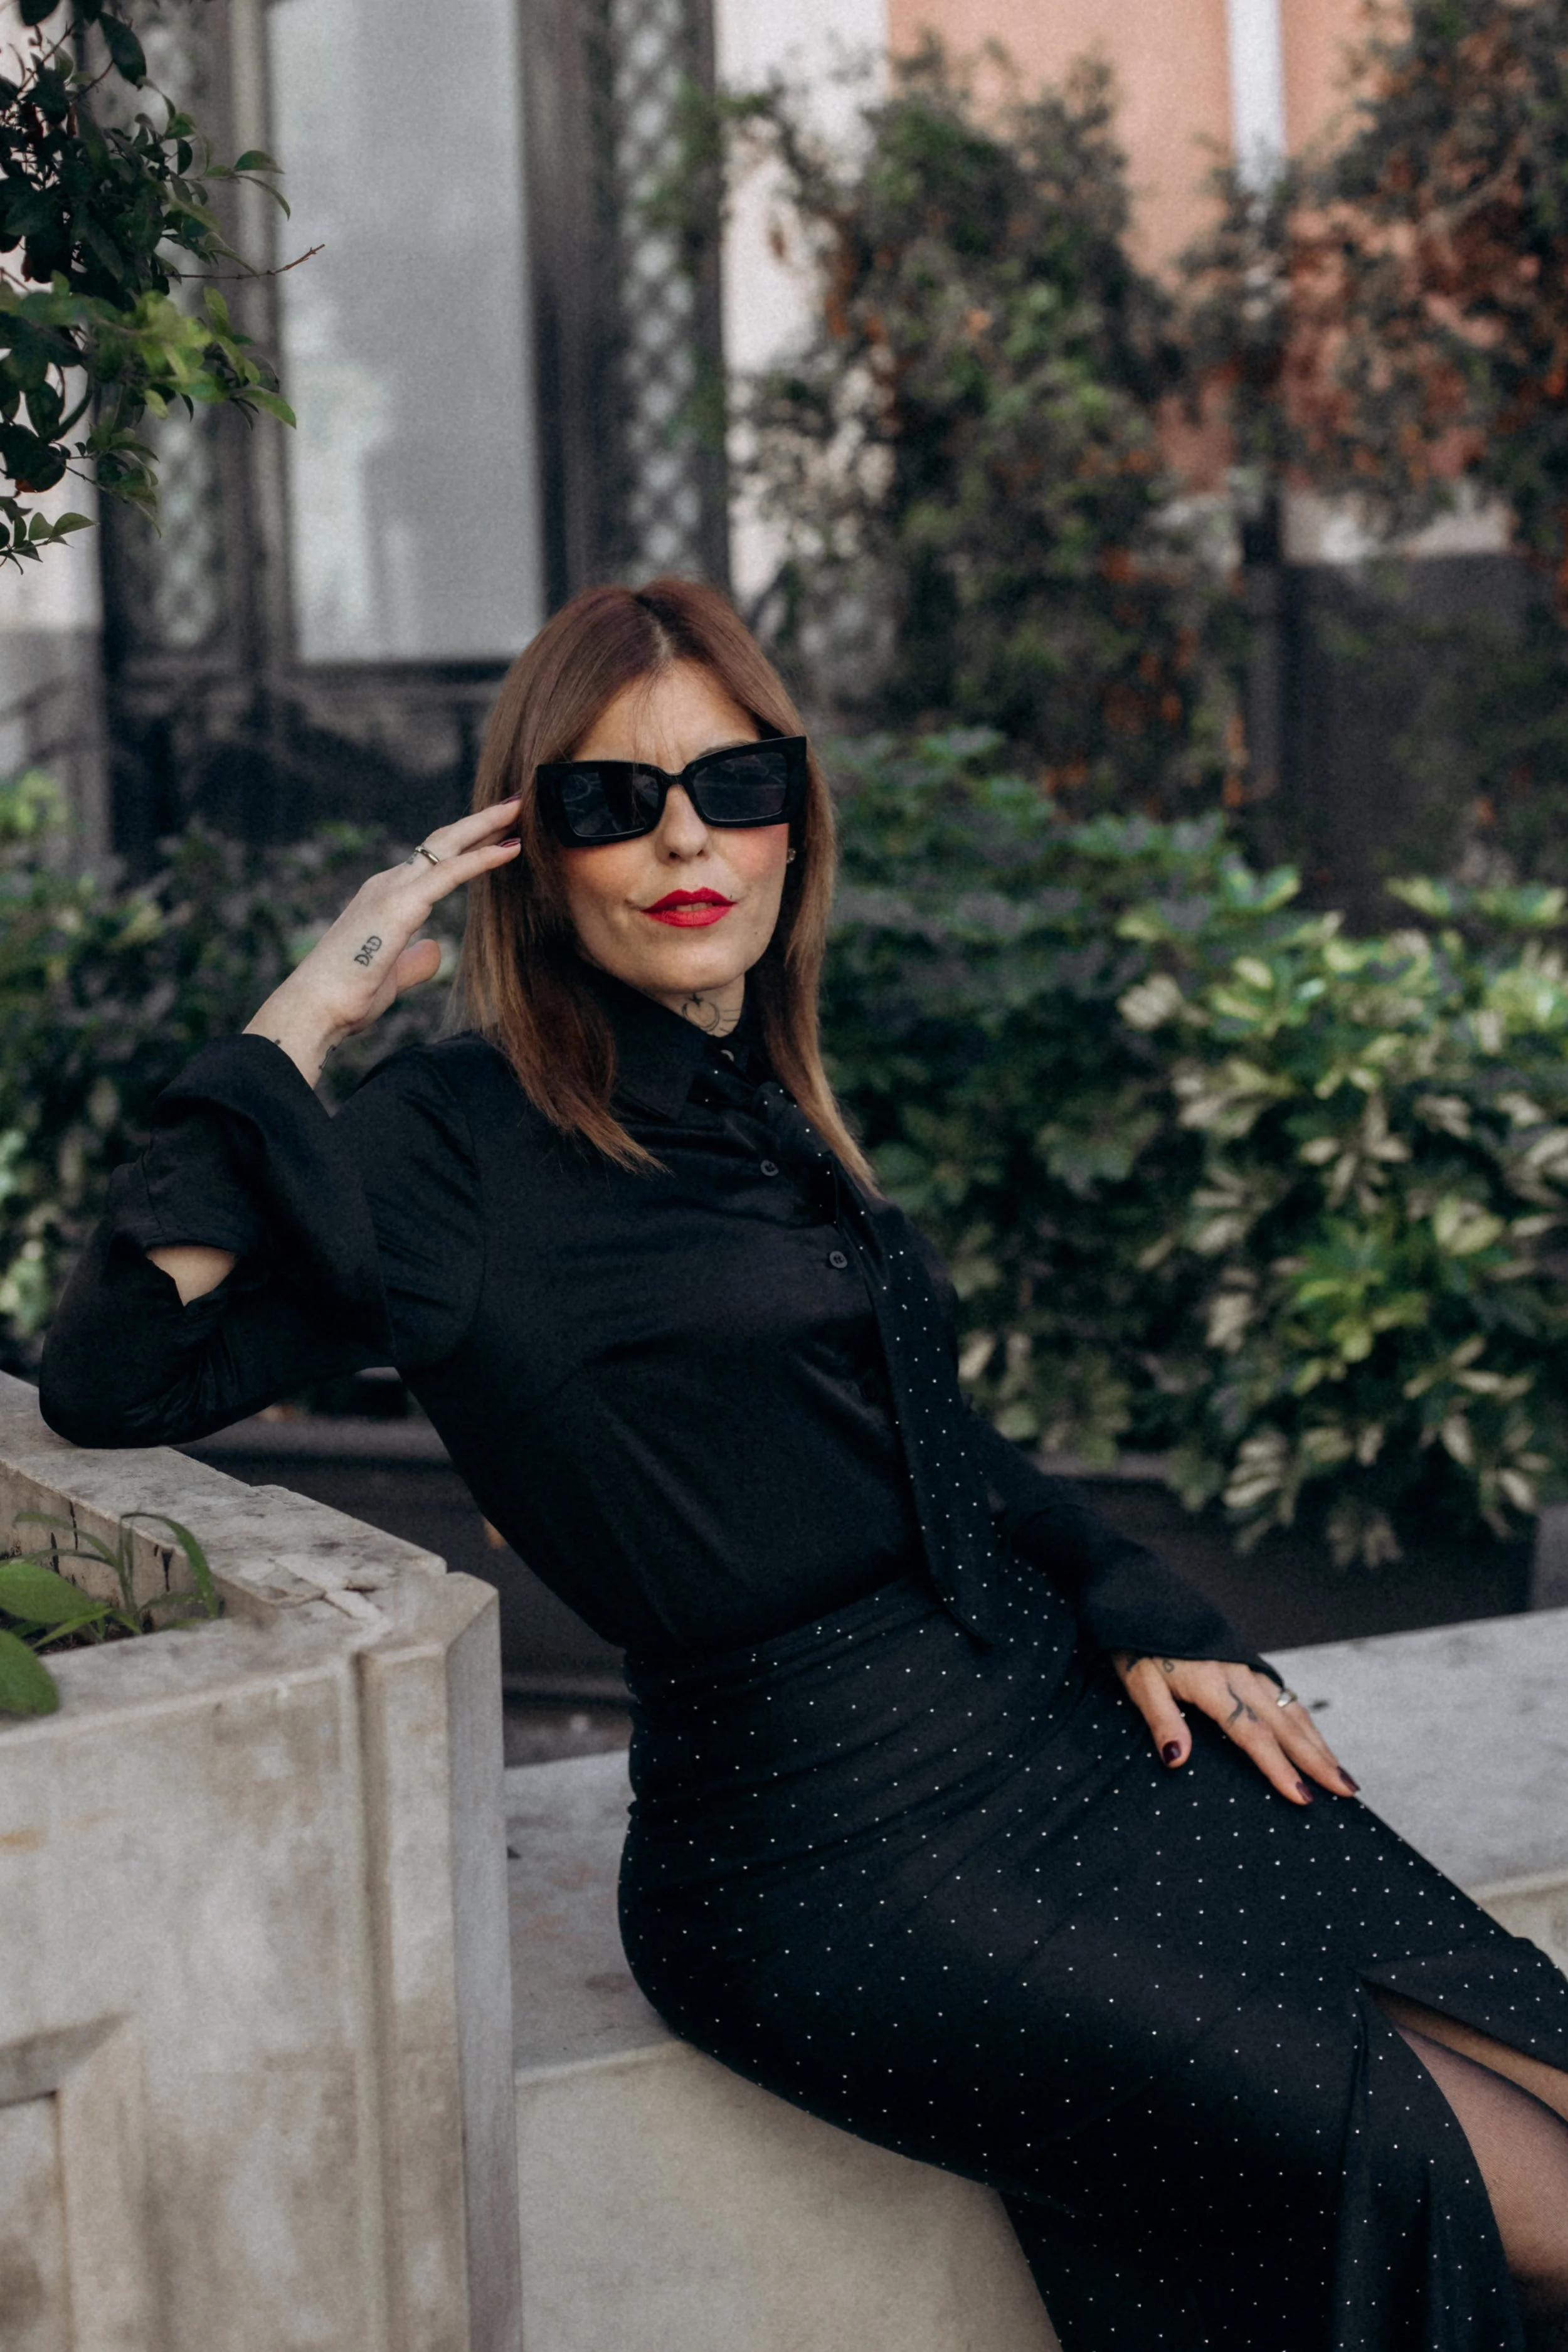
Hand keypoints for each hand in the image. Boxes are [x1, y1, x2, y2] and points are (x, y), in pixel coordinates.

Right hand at [242, 799, 522, 1082]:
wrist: (315, 1009)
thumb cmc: (347, 997)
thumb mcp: (391, 975)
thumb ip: (414, 960)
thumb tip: (434, 951)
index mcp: (385, 898)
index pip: (433, 862)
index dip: (466, 845)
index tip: (499, 833)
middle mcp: (387, 884)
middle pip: (441, 842)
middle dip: (480, 821)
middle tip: (515, 803)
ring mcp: (391, 890)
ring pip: (447, 846)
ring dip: (486, 825)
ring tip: (520, 809)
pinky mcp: (400, 906)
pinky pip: (449, 873)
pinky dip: (482, 858)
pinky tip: (511, 848)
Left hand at [1112, 1652, 1359, 1806]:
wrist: (1140, 1594)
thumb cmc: (1134, 1643)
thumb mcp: (1137, 1682)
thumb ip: (1161, 1719)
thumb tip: (1177, 1759)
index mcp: (1210, 1683)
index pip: (1252, 1733)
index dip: (1278, 1767)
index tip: (1302, 1798)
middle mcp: (1236, 1674)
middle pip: (1285, 1724)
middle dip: (1318, 1760)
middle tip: (1348, 1792)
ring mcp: (1245, 1666)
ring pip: (1291, 1709)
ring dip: (1318, 1743)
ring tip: (1342, 1775)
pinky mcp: (1245, 1661)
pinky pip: (1283, 1696)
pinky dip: (1304, 1721)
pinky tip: (1314, 1739)